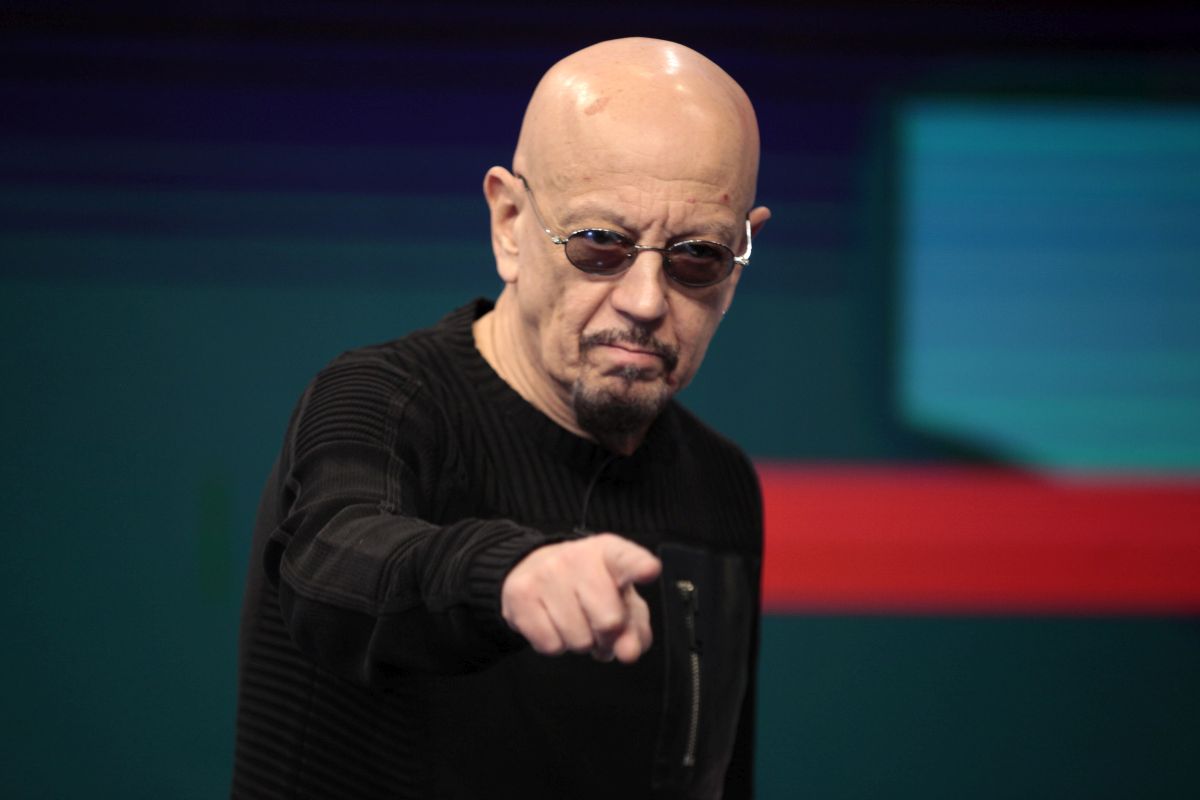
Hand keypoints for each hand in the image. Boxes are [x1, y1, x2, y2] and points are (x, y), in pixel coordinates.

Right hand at [501, 533, 661, 662]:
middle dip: (608, 637)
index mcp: (610, 553)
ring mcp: (545, 573)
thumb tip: (628, 652)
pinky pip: (550, 645)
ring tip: (575, 622)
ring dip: (581, 642)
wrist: (534, 569)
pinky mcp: (520, 594)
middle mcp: (577, 557)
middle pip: (609, 621)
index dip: (640, 567)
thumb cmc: (589, 588)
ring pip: (578, 640)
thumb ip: (635, 629)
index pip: (627, 560)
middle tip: (599, 626)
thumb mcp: (620, 600)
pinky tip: (553, 624)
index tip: (650, 570)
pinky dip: (556, 645)